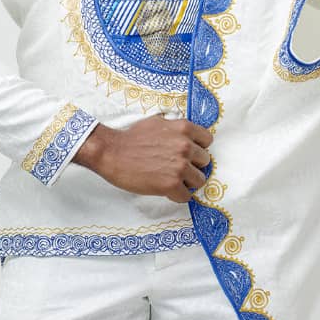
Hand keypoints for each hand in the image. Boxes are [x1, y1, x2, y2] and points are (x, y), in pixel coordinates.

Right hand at [74, 117, 212, 203]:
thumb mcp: (158, 122)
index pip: (207, 141)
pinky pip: (186, 196)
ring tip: (172, 180)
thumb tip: (187, 137)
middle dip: (193, 165)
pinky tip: (165, 190)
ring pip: (200, 180)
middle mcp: (186, 146)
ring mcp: (180, 166)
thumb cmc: (131, 138)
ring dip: (187, 182)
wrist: (112, 152)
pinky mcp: (172, 184)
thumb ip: (176, 129)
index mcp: (184, 128)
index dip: (198, 148)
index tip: (189, 154)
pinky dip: (177, 195)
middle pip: (205, 161)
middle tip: (177, 168)